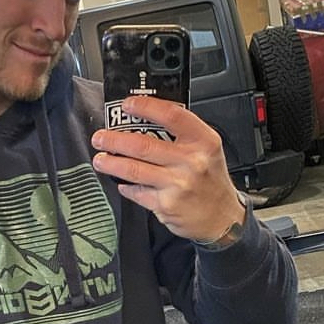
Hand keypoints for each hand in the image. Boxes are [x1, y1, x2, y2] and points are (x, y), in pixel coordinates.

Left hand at [91, 96, 245, 241]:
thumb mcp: (207, 150)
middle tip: (100, 138)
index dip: (146, 107)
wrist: (222, 218)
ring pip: (133, 169)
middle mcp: (191, 161)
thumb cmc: (211, 180)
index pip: (172, 116)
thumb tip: (145, 118)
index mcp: (203, 141)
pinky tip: (122, 183)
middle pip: (143, 144)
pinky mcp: (166, 205)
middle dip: (114, 140)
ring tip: (100, 159)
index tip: (127, 105)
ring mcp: (178, 184)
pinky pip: (137, 192)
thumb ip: (183, 134)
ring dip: (111, 163)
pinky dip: (126, 187)